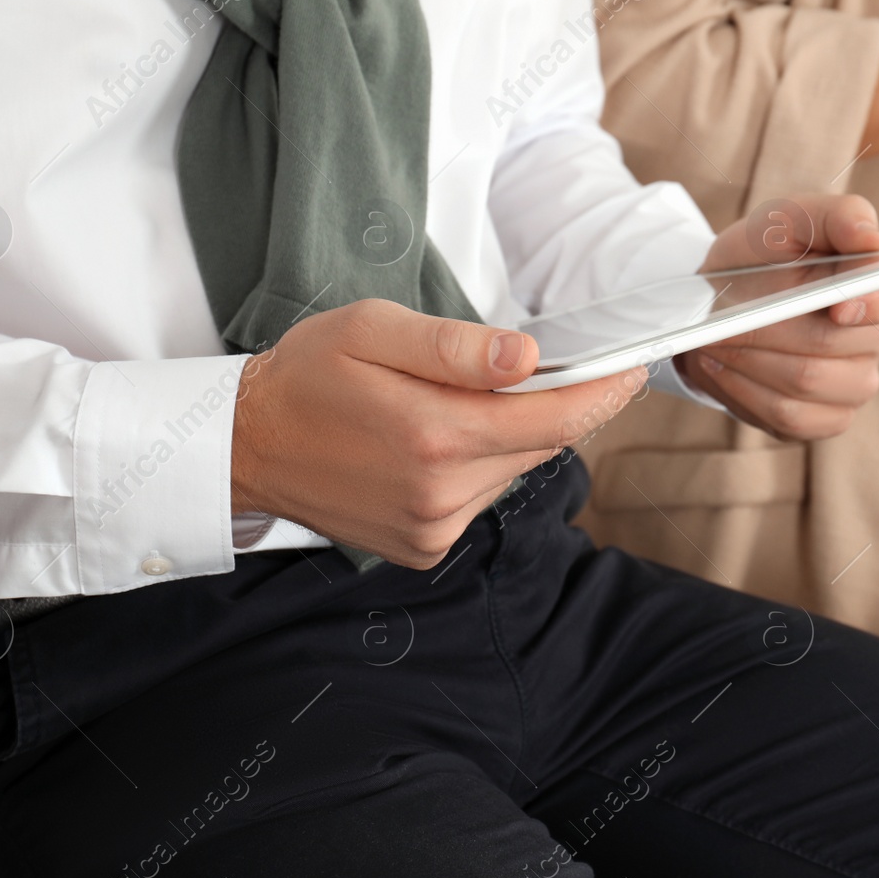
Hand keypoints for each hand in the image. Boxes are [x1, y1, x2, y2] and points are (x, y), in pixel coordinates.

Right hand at [230, 300, 643, 568]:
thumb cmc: (307, 376)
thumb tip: (527, 358)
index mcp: (435, 435)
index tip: (632, 368)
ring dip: (505, 437)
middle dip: (548, 406)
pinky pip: (479, 499)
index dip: (604, 392)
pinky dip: (475, 467)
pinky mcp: (423, 547)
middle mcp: (442, 494)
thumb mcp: (371, 330)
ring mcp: (433, 529)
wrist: (246, 447)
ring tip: (448, 405)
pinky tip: (430, 444)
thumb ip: (454, 347)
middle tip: (528, 369)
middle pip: (540, 446)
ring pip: (511, 472)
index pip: (557, 420)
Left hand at [676, 193, 878, 440]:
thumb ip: (838, 217)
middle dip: (777, 328)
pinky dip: (748, 392)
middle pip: (839, 345)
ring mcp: (851, 385)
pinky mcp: (820, 420)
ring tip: (717, 338)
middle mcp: (875, 340)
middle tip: (730, 314)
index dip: (872, 306)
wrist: (711, 302)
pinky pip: (793, 417)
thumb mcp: (787, 218)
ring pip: (810, 383)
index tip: (835, 306)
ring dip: (754, 359)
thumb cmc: (760, 255)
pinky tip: (723, 367)